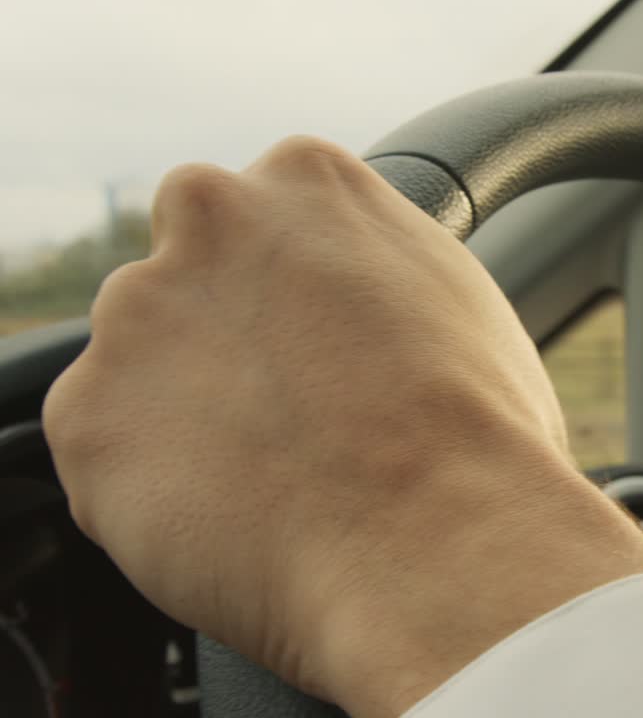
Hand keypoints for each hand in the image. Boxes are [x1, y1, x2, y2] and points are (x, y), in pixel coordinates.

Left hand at [43, 137, 642, 717]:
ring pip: (139, 367)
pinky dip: (153, 490)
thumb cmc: (478, 433)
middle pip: (187, 276)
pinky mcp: (86, 416)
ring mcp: (137, 314)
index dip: (287, 295)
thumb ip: (377, 272)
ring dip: (184, 414)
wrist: (441, 540)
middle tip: (286, 413)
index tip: (311, 348)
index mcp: (309, 180)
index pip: (262, 218)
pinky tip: (236, 517)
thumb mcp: (456, 302)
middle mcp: (210, 219)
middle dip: (220, 337)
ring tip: (272, 480)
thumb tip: (359, 301)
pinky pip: (105, 454)